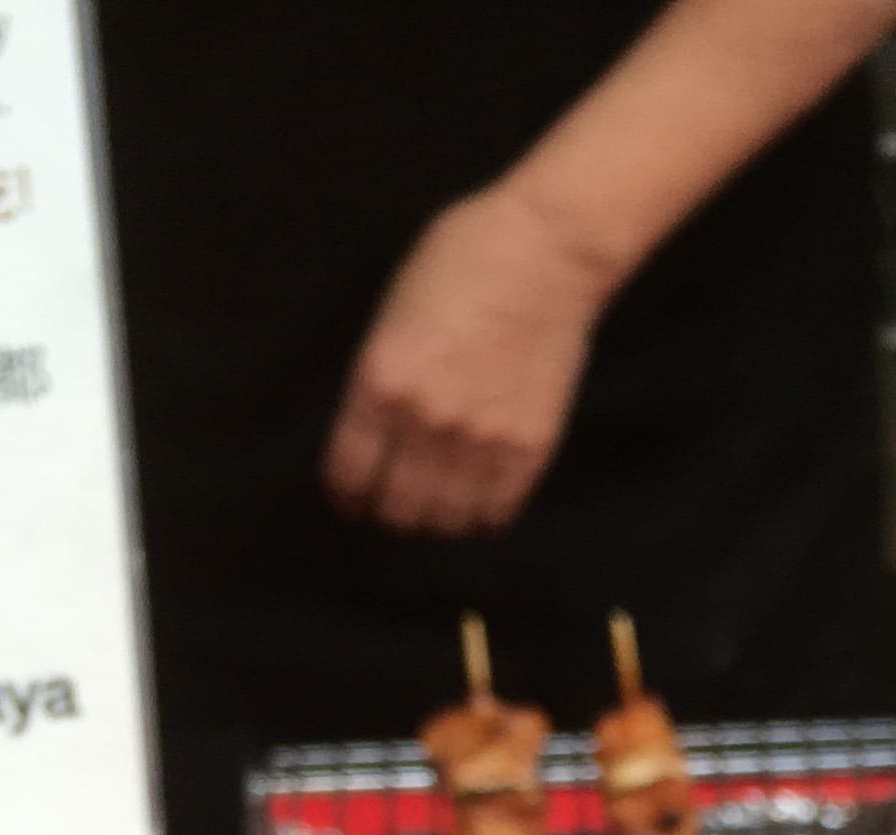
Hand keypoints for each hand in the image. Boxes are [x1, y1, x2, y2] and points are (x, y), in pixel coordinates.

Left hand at [321, 184, 616, 535]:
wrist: (548, 252)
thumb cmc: (462, 259)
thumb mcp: (394, 314)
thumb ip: (382, 377)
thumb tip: (378, 430)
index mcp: (381, 381)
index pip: (348, 475)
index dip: (346, 495)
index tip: (352, 497)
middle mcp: (425, 421)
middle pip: (396, 509)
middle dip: (390, 510)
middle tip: (398, 498)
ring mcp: (480, 440)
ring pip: (445, 521)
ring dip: (437, 519)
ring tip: (441, 502)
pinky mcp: (528, 448)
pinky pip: (495, 514)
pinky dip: (481, 516)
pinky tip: (478, 498)